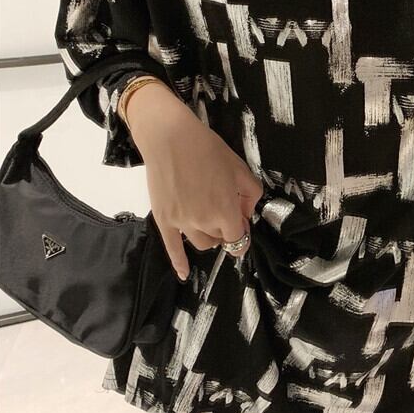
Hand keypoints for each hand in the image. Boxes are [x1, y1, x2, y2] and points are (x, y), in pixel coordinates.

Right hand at [127, 84, 265, 280]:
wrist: (170, 138)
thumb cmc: (209, 150)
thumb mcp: (241, 169)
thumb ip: (250, 196)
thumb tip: (245, 215)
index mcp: (225, 212)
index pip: (238, 238)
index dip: (242, 232)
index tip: (241, 223)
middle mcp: (203, 222)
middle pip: (220, 240)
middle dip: (225, 230)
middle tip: (224, 212)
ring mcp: (181, 223)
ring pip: (200, 244)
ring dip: (208, 237)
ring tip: (208, 220)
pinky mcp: (163, 220)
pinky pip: (172, 248)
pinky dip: (179, 263)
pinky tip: (184, 274)